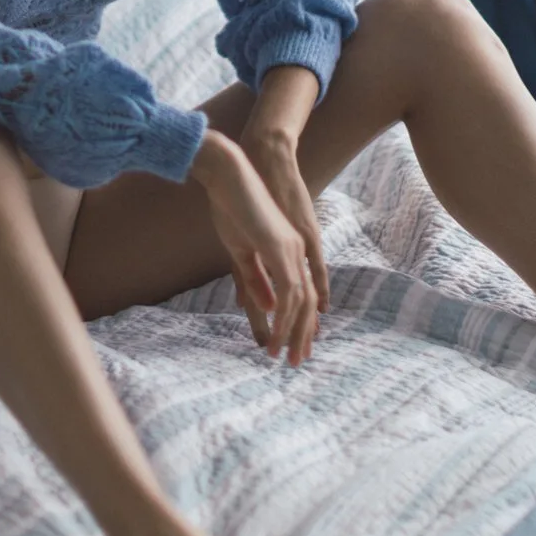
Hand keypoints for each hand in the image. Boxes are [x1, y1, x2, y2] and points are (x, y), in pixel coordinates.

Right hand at [190, 132, 319, 366]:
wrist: (229, 174)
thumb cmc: (231, 205)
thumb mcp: (242, 249)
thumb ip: (255, 278)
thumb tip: (266, 306)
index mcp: (288, 250)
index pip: (300, 293)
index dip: (298, 320)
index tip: (293, 344)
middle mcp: (296, 252)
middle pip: (306, 302)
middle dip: (301, 334)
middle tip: (296, 361)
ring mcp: (291, 250)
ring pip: (301, 301)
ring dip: (293, 331)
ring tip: (284, 355)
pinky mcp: (281, 248)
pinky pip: (289, 290)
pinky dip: (284, 315)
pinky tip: (277, 332)